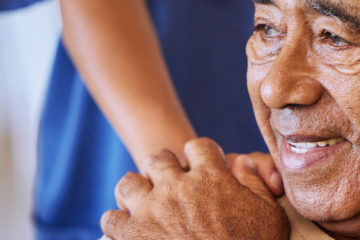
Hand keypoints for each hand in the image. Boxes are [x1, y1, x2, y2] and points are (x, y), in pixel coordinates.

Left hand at [101, 138, 289, 239]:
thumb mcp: (268, 213)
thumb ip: (254, 181)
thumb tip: (241, 161)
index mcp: (210, 178)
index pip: (198, 146)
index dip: (198, 152)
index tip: (198, 161)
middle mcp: (178, 187)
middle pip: (159, 158)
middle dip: (163, 166)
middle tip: (167, 182)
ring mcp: (152, 210)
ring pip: (129, 182)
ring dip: (135, 190)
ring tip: (143, 203)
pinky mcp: (131, 235)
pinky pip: (112, 218)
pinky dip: (117, 222)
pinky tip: (127, 229)